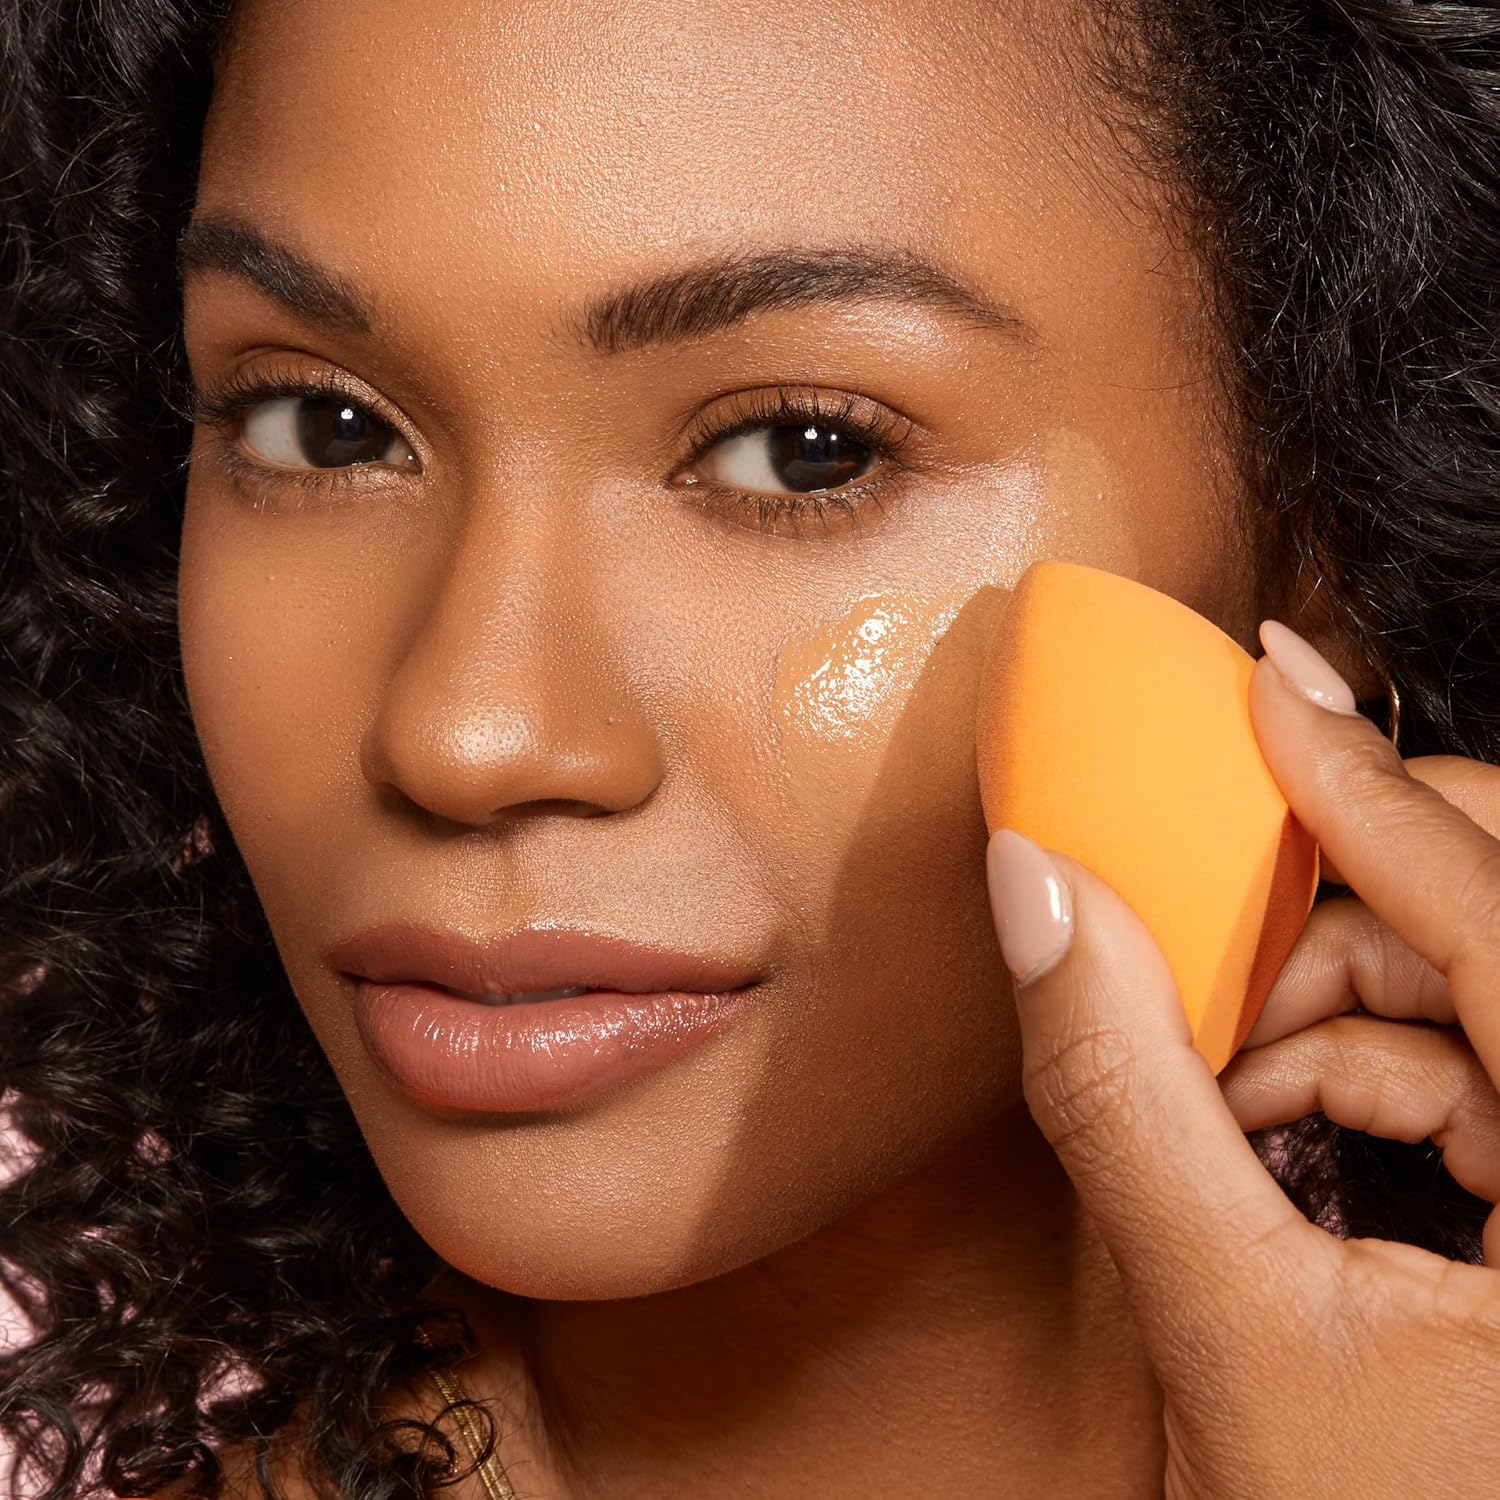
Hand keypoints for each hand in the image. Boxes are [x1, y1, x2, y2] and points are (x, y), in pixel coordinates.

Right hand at [985, 618, 1499, 1499]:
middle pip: (1495, 923)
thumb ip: (1123, 1099)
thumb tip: (1037, 893)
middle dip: (1334, 927)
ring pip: (1474, 997)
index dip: (1368, 784)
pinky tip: (1277, 1142)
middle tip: (1208, 952)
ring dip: (1324, 1024)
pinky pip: (1479, 1069)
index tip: (1270, 683)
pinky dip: (1360, 1078)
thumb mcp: (1234, 1332)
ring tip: (1223, 1110)